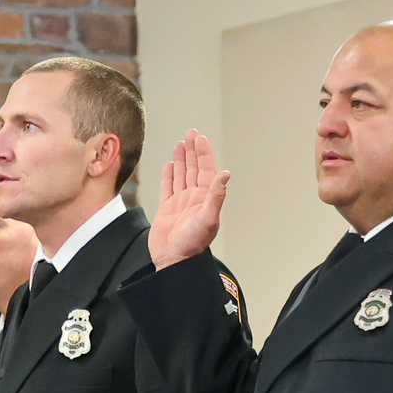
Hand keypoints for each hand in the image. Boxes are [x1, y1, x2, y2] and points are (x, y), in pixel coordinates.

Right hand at [149, 131, 229, 269]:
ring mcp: (180, 202)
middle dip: (192, 150)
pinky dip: (168, 175)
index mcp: (205, 198)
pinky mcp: (167, 209)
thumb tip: (226, 174)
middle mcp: (194, 198)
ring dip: (181, 159)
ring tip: (179, 144)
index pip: (205, 169)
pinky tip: (169, 165)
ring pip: (181, 175)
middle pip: (194, 168)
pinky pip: (168, 187)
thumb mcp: (208, 218)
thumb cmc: (192, 244)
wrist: (173, 260)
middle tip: (190, 133)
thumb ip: (216, 195)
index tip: (199, 137)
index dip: (203, 152)